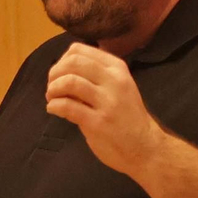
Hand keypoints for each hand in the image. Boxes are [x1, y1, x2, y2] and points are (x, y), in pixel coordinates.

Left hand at [45, 42, 166, 177]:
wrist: (145, 147)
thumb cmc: (126, 116)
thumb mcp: (117, 87)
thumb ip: (94, 76)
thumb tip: (61, 69)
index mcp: (117, 68)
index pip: (79, 50)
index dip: (61, 61)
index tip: (59, 75)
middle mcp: (114, 80)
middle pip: (73, 62)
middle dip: (55, 73)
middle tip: (52, 88)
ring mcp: (107, 101)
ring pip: (69, 81)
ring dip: (53, 89)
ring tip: (52, 99)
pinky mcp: (98, 122)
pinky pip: (67, 106)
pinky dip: (54, 106)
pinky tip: (54, 110)